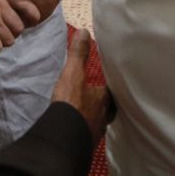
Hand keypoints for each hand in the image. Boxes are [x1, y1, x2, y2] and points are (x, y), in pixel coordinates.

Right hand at [52, 28, 113, 143]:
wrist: (63, 138)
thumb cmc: (71, 103)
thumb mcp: (73, 74)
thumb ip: (78, 54)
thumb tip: (84, 32)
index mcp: (104, 99)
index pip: (111, 92)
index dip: (108, 88)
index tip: (105, 84)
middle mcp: (104, 116)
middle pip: (108, 109)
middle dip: (104, 104)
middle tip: (98, 99)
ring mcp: (95, 132)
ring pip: (99, 122)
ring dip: (95, 117)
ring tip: (88, 113)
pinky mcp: (85, 144)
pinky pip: (88, 134)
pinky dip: (85, 129)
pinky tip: (79, 128)